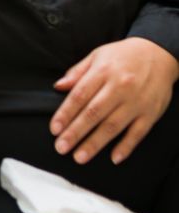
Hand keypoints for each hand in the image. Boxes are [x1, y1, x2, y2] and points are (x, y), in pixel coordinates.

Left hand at [51, 37, 178, 164]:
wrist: (158, 53)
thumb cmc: (122, 56)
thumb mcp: (97, 56)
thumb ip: (77, 72)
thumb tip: (58, 86)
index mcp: (102, 72)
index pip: (79, 96)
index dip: (65, 114)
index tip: (54, 129)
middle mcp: (119, 87)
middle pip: (93, 114)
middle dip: (75, 133)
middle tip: (61, 147)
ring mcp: (136, 102)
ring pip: (113, 126)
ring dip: (95, 143)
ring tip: (80, 157)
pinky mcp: (151, 113)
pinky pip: (138, 133)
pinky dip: (126, 146)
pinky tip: (114, 158)